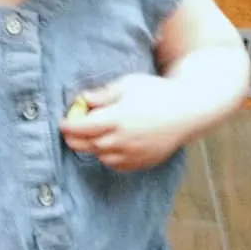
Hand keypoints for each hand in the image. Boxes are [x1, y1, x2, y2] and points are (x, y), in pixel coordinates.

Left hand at [60, 73, 192, 171]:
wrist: (187, 110)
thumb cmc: (157, 92)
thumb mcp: (128, 84)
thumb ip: (103, 94)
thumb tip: (82, 100)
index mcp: (117, 118)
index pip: (82, 128)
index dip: (68, 126)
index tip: (63, 122)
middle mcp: (123, 139)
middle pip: (88, 145)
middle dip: (75, 139)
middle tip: (71, 131)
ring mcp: (133, 154)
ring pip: (101, 157)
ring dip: (92, 148)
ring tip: (93, 136)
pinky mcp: (142, 162)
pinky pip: (117, 165)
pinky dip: (108, 157)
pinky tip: (111, 145)